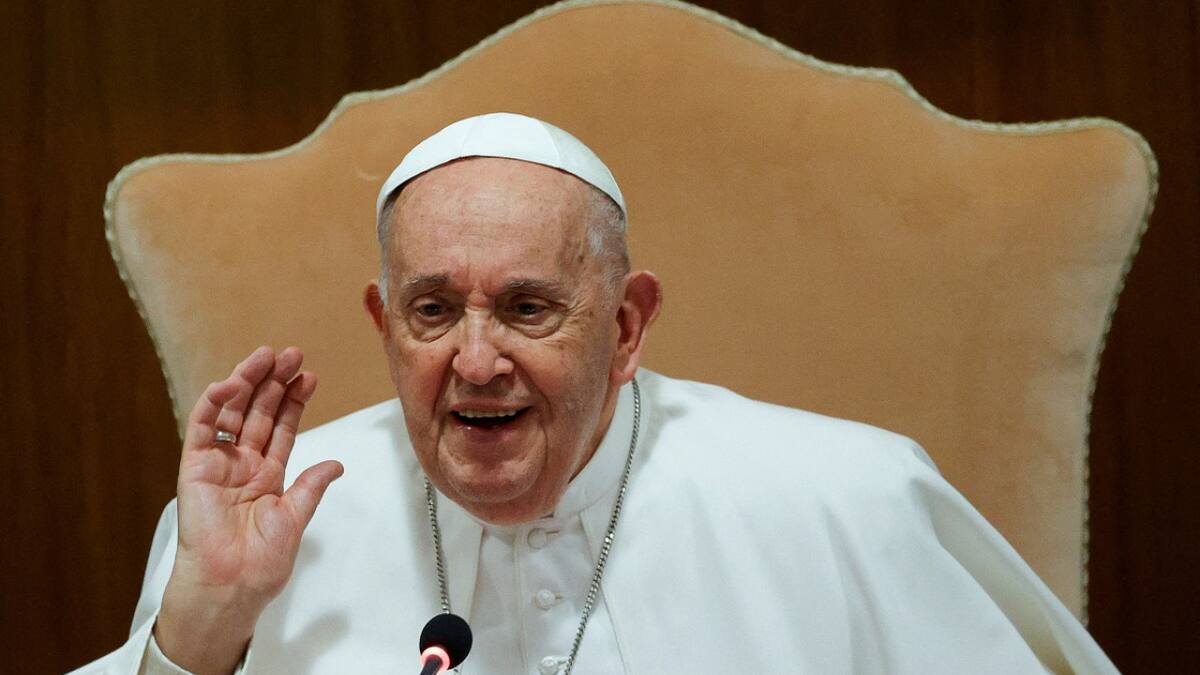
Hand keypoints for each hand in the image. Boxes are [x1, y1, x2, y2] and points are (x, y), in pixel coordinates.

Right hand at [155, 347, 342, 674]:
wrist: (232, 582)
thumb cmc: (261, 560)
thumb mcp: (295, 516)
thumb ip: (311, 486)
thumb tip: (336, 464)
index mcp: (268, 475)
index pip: (282, 429)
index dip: (295, 402)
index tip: (310, 377)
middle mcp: (243, 465)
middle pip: (259, 413)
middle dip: (275, 383)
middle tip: (292, 355)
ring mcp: (219, 463)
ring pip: (233, 413)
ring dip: (248, 383)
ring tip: (267, 357)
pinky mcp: (195, 467)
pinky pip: (202, 429)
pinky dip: (213, 404)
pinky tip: (231, 382)